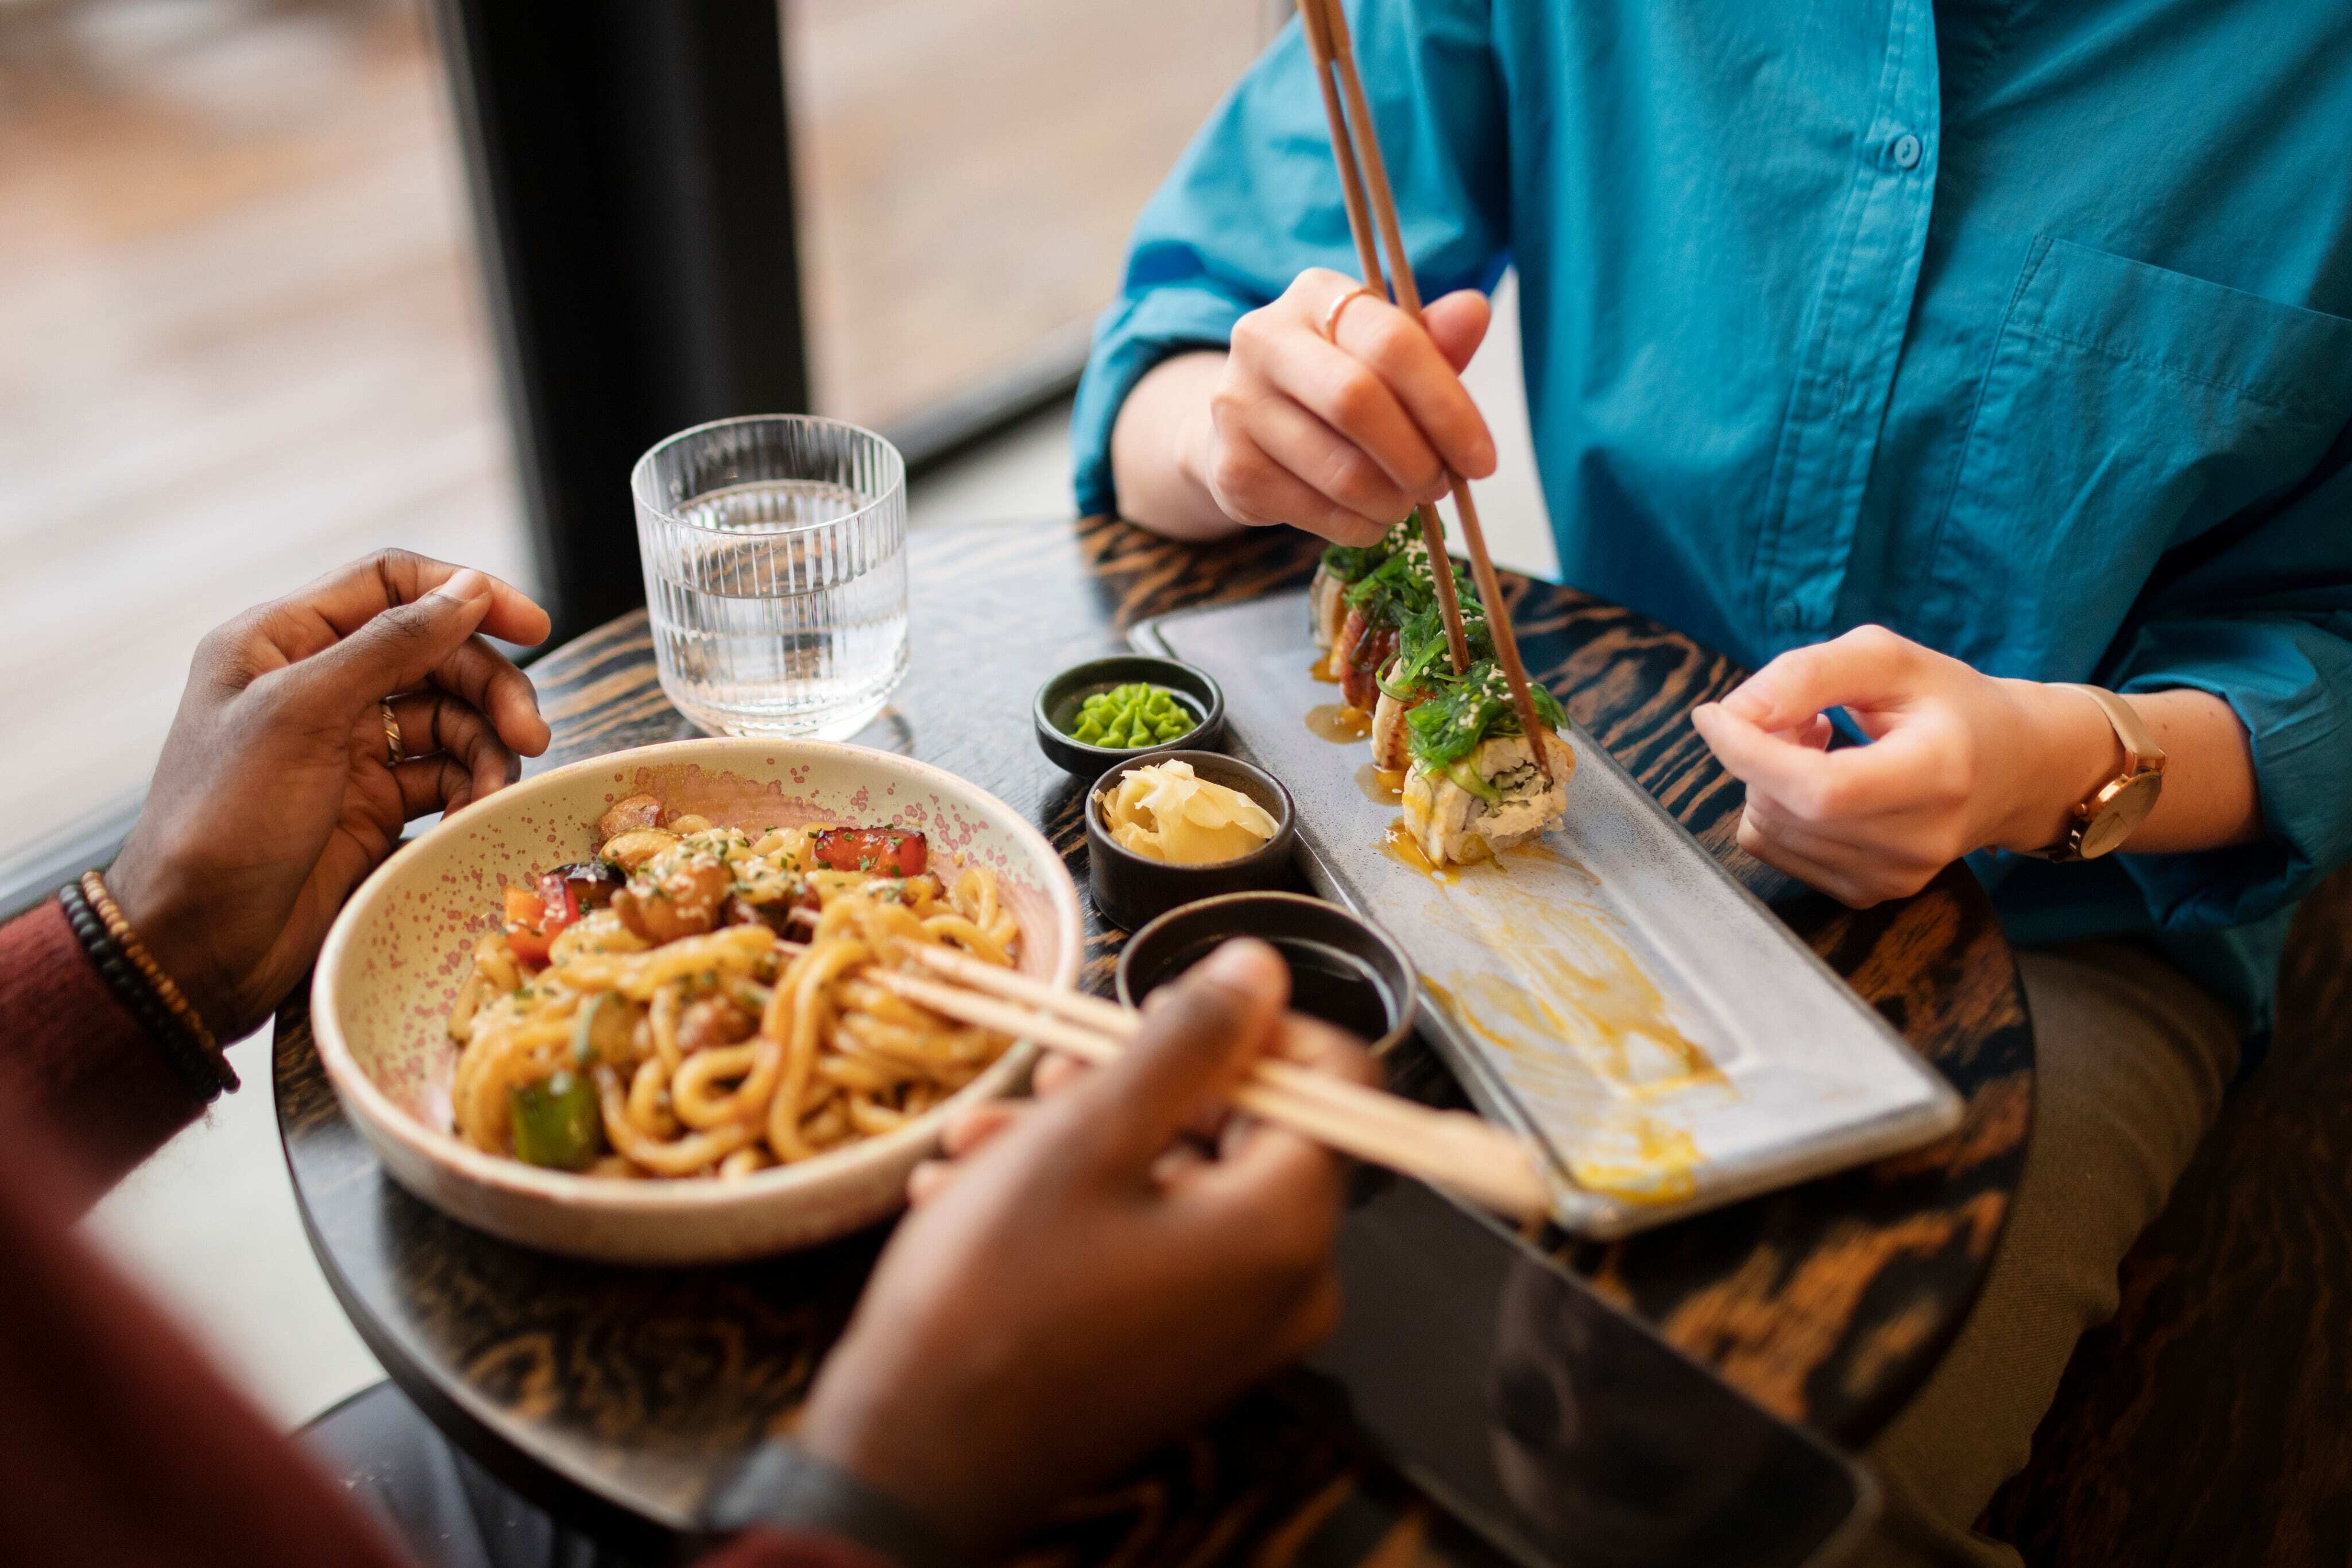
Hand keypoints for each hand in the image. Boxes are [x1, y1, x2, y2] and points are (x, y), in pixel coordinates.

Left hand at [107, 551, 551, 1038]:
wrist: (198, 946)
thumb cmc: (224, 821)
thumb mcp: (301, 714)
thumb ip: (390, 644)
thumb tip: (471, 588)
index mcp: (281, 641)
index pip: (390, 583)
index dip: (466, 593)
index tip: (533, 625)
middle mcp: (318, 684)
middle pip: (437, 653)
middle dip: (490, 687)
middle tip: (529, 735)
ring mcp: (348, 747)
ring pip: (451, 717)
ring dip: (487, 747)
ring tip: (496, 789)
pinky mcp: (373, 805)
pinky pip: (444, 777)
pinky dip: (469, 790)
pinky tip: (473, 816)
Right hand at [795, 939, 1375, 1550]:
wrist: (912, 1465)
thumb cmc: (992, 1299)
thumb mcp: (1086, 1137)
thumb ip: (1188, 1044)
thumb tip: (1262, 971)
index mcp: (1286, 1227)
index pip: (1334, 1077)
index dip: (1252, 1025)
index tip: (1157, 1010)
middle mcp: (1287, 1285)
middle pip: (1247, 1128)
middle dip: (1137, 1085)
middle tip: (1044, 1071)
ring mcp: (1232, 1329)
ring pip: (1180, 1182)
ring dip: (1082, 1143)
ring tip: (978, 1145)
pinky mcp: (1178, 1353)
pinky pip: (1153, 1246)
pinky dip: (1076, 1209)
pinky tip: (978, 1198)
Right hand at [1185, 267, 1495, 544]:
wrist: (1246, 428)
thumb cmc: (1335, 383)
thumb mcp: (1384, 354)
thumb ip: (1431, 341)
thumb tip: (1476, 309)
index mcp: (1313, 295)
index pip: (1392, 343)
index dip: (1447, 406)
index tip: (1482, 459)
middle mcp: (1262, 339)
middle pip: (1357, 403)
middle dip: (1417, 458)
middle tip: (1442, 485)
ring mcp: (1237, 406)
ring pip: (1340, 471)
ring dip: (1393, 501)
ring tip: (1406, 501)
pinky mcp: (1232, 469)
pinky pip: (1318, 512)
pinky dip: (1360, 526)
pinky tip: (1369, 516)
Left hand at [1690, 625, 2123, 906]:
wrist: (2014, 769)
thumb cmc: (1950, 704)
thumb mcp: (1889, 660)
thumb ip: (1807, 674)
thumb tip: (1735, 712)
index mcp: (1936, 776)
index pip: (1819, 788)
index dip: (1750, 751)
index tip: (1713, 713)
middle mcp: (1917, 842)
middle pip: (1786, 806)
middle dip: (1761, 749)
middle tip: (1804, 715)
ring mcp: (1893, 878)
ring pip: (1769, 827)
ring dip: (1768, 777)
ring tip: (1822, 744)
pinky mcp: (1868, 893)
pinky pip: (1775, 849)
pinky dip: (1777, 807)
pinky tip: (1821, 780)